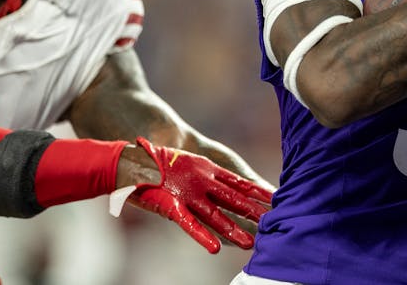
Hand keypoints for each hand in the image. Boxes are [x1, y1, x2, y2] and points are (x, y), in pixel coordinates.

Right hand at [111, 137, 272, 252]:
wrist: (130, 159)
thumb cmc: (157, 161)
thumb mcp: (187, 163)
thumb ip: (205, 172)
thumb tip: (219, 186)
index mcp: (207, 168)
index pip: (239, 182)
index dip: (257, 191)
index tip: (275, 197)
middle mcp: (202, 181)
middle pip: (234, 200)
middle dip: (253, 211)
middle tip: (273, 220)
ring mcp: (188, 194)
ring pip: (216, 216)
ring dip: (234, 230)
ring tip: (251, 243)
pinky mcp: (171, 205)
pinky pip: (189, 224)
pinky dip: (201, 236)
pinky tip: (214, 248)